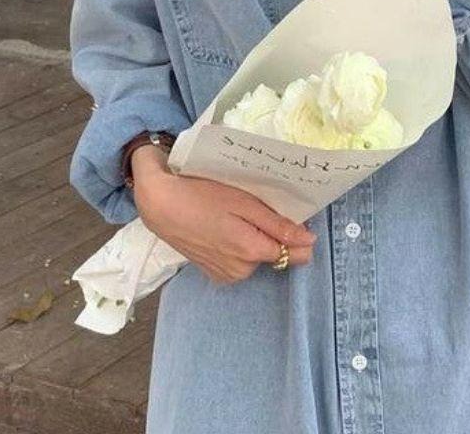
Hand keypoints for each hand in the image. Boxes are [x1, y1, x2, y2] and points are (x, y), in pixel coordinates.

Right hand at [130, 145, 317, 283]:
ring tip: (235, 215)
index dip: (298, 235)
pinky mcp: (213, 272)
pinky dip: (238, 246)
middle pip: (275, 253)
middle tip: (254, 208)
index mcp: (252, 252)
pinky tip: (224, 227)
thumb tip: (310, 241)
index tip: (290, 215)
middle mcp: (241, 271)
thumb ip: (277, 225)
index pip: (295, 254)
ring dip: (254, 239)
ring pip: (257, 257)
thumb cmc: (202, 195)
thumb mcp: (243, 203)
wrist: (159, 204)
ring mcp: (226, 274)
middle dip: (272, 233)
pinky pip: (239, 261)